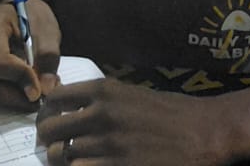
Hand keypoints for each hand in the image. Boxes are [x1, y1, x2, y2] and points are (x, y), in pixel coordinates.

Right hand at [0, 0, 62, 109]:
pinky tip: (23, 86)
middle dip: (17, 95)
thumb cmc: (32, 16)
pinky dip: (7, 93)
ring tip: (36, 88)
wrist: (19, 12)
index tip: (40, 91)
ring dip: (13, 96)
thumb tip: (45, 89)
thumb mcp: (48, 30)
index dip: (19, 79)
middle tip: (42, 98)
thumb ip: (48, 57)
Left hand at [38, 79, 224, 165]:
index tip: (50, 119)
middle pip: (51, 129)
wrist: (202, 133)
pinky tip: (92, 165)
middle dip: (49, 139)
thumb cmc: (170, 113)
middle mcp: (101, 114)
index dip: (48, 110)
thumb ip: (103, 99)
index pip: (55, 98)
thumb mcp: (133, 94)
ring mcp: (108, 144)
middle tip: (56, 145)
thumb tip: (70, 107)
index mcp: (105, 91)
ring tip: (72, 159)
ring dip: (64, 160)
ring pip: (62, 156)